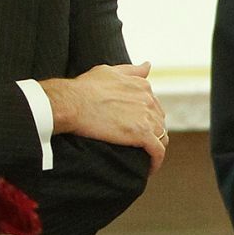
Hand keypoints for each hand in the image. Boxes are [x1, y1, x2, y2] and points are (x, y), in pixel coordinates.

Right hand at [40, 62, 167, 173]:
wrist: (71, 103)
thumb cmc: (84, 87)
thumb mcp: (109, 71)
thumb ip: (131, 70)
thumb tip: (148, 65)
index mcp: (142, 86)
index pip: (153, 105)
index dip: (148, 118)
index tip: (139, 128)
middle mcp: (148, 100)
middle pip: (159, 121)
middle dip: (153, 133)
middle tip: (140, 145)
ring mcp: (146, 117)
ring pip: (162, 136)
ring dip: (155, 147)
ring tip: (145, 158)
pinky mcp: (142, 134)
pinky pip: (158, 151)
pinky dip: (156, 161)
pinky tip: (149, 169)